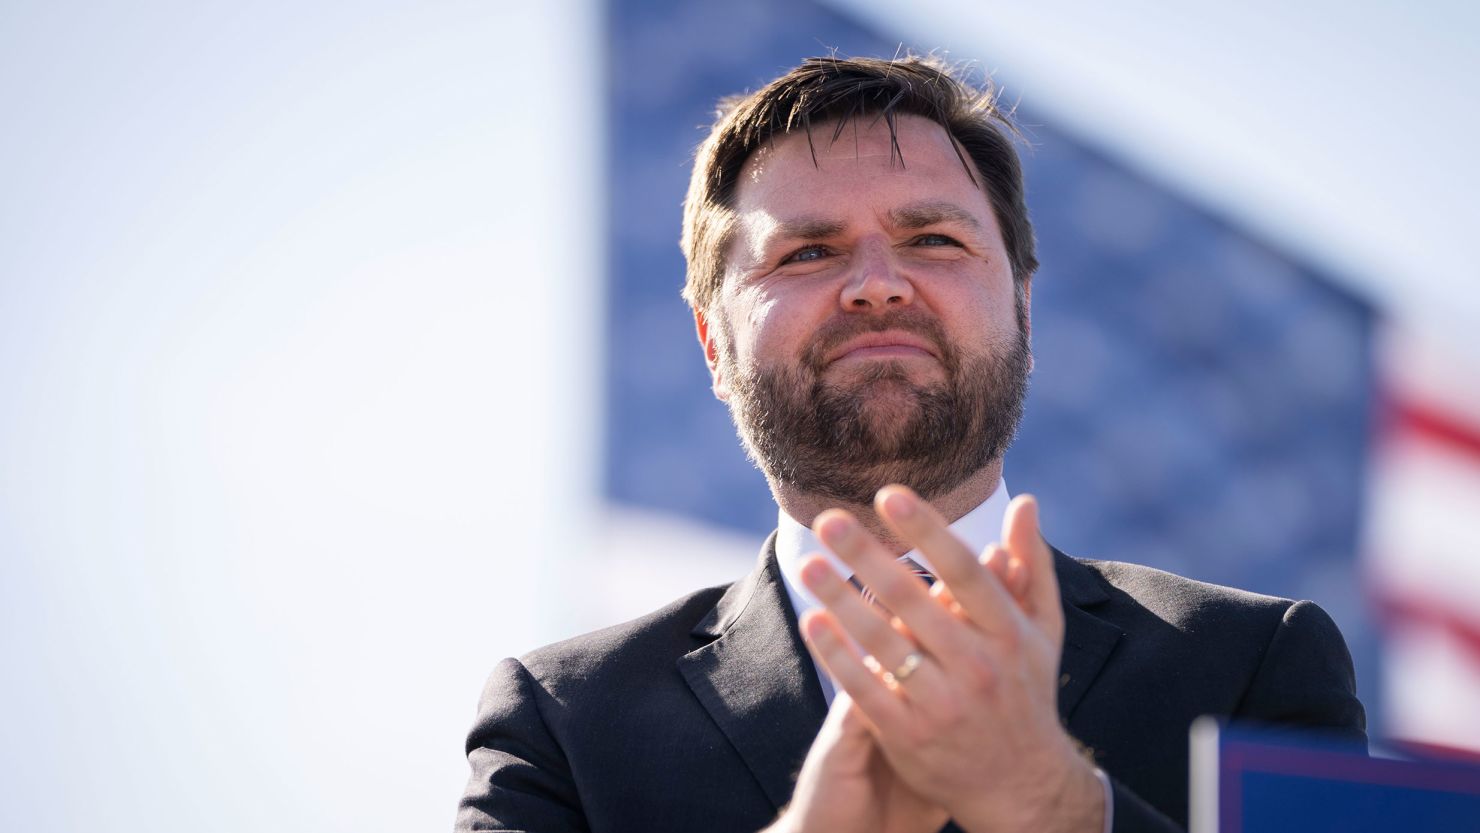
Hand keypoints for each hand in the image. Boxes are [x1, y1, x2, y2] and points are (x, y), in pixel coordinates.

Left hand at [798, 488, 1103, 832]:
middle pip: (914, 601)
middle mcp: (977, 665)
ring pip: (884, 643)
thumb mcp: (1043, 630)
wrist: (1023, 787)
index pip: (964, 571)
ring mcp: (943, 703)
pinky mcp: (910, 735)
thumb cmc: (1028, 693)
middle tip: (829, 519)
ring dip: (842, 600)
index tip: (889, 494)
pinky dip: (838, 656)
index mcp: (1008, 632)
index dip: (926, 530)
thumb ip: (1031, 566)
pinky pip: (866, 689)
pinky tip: (813, 622)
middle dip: (868, 557)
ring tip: (809, 564)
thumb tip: (1024, 503)